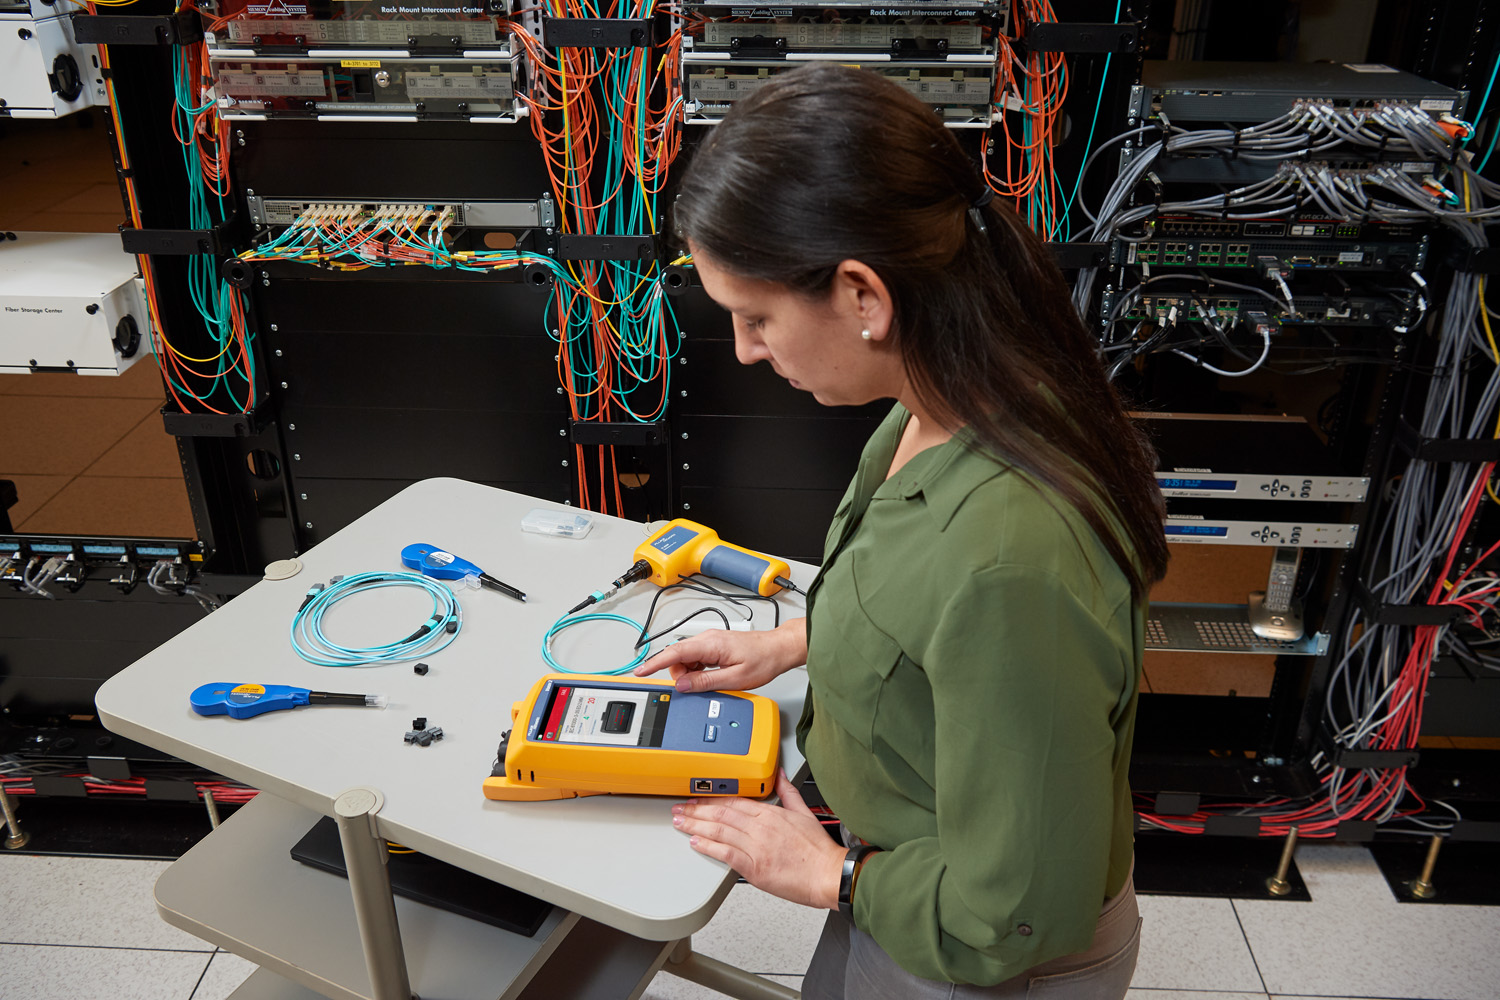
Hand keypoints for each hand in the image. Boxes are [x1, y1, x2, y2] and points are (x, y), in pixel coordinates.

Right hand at [633, 618, 805, 692]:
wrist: (779, 649)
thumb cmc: (764, 660)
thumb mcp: (735, 678)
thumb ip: (706, 682)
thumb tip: (683, 686)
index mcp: (710, 644)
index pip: (674, 653)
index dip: (654, 663)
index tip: (640, 671)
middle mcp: (708, 638)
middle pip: (678, 657)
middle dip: (679, 675)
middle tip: (693, 689)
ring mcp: (711, 641)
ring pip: (687, 659)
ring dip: (690, 674)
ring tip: (709, 683)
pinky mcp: (715, 646)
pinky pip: (696, 658)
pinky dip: (697, 670)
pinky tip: (710, 678)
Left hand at [673, 769, 845, 909]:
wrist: (828, 874)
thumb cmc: (818, 850)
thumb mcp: (804, 812)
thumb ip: (788, 792)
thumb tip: (780, 774)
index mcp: (771, 813)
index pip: (734, 801)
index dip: (712, 799)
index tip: (698, 798)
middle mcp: (761, 828)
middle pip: (721, 815)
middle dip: (697, 811)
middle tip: (680, 809)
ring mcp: (756, 848)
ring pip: (719, 832)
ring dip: (696, 826)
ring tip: (680, 822)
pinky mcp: (755, 868)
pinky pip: (726, 854)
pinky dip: (708, 847)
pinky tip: (696, 843)